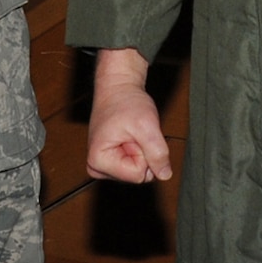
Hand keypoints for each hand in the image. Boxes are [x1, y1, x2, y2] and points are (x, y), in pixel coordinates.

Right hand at [85, 47, 172, 183]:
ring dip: (140, 150)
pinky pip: (136, 164)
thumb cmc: (126, 101)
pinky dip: (138, 149)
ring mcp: (104, 165)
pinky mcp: (111, 161)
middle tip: (133, 132)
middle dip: (142, 152)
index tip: (133, 134)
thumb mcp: (147, 125)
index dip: (143, 153)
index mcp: (97, 161)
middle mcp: (96, 167)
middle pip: (136, 175)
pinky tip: (129, 135)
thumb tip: (165, 175)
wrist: (118, 87)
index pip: (137, 175)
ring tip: (130, 132)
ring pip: (138, 171)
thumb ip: (158, 152)